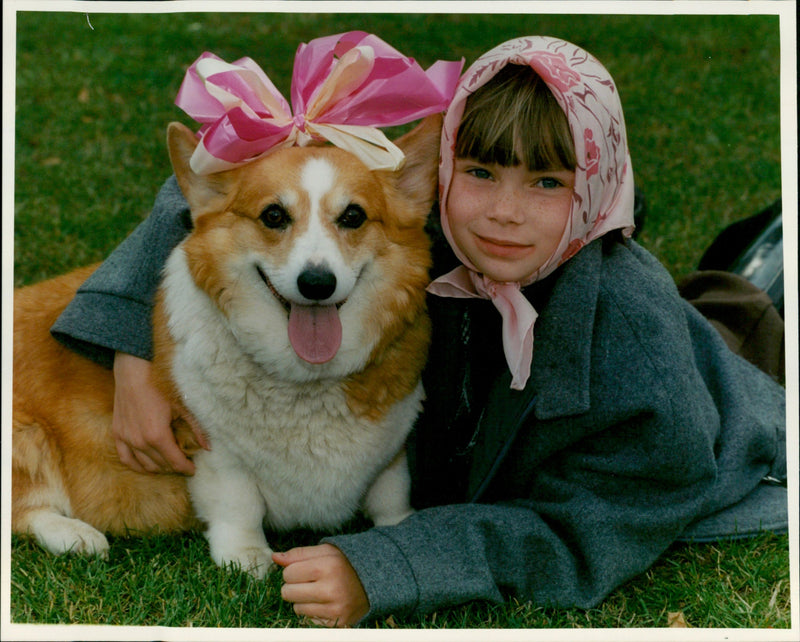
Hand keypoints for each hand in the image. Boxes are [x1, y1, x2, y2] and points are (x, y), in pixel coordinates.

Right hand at [112, 352, 207, 474]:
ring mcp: (127, 439)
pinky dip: (137, 466)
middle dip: (174, 467)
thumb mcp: (183, 407)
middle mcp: (140, 441)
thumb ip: (196, 428)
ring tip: (169, 465)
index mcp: (158, 436)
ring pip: (144, 465)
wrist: (134, 374)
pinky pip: (125, 458)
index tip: (193, 470)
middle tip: (184, 463)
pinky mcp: (117, 434)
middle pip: (161, 464)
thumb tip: (208, 447)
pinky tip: (147, 467)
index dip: (186, 468)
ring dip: (159, 468)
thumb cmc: (160, 388)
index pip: (175, 462)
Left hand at [273, 544, 368, 627]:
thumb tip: (275, 557)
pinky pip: (307, 621)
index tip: (305, 570)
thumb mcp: (326, 551)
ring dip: (303, 601)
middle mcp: (331, 589)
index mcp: (328, 566)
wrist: (373, 584)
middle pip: (288, 592)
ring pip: (296, 609)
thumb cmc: (344, 564)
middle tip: (310, 582)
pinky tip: (324, 605)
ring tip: (319, 593)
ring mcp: (334, 610)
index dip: (293, 570)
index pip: (288, 573)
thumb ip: (299, 553)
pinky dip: (312, 613)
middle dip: (294, 587)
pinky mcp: (336, 624)